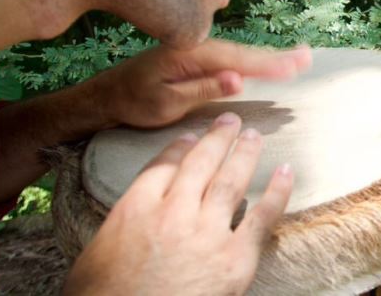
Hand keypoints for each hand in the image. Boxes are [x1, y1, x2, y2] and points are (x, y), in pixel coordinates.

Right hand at [63, 111, 292, 295]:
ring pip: (231, 181)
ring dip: (245, 153)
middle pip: (200, 164)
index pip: (162, 167)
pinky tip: (286, 171)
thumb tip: (131, 220)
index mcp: (135, 211)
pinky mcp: (235, 259)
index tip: (192, 137)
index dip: (179, 148)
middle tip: (230, 121)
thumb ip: (119, 228)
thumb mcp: (94, 257)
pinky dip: (277, 192)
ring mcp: (207, 234)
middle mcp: (173, 214)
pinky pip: (262, 217)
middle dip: (217, 139)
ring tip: (254, 136)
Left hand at [86, 39, 311, 128]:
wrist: (108, 94)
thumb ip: (203, 89)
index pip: (237, 59)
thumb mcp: (166, 102)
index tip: (294, 67)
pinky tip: (270, 63)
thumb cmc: (133, 102)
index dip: (268, 64)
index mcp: (190, 53)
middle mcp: (198, 45)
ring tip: (300, 58)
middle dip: (277, 57)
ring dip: (270, 58)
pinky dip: (254, 61)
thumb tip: (239, 80)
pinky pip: (232, 59)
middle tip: (307, 58)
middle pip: (245, 52)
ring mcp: (199, 50)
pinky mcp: (199, 58)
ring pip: (241, 55)